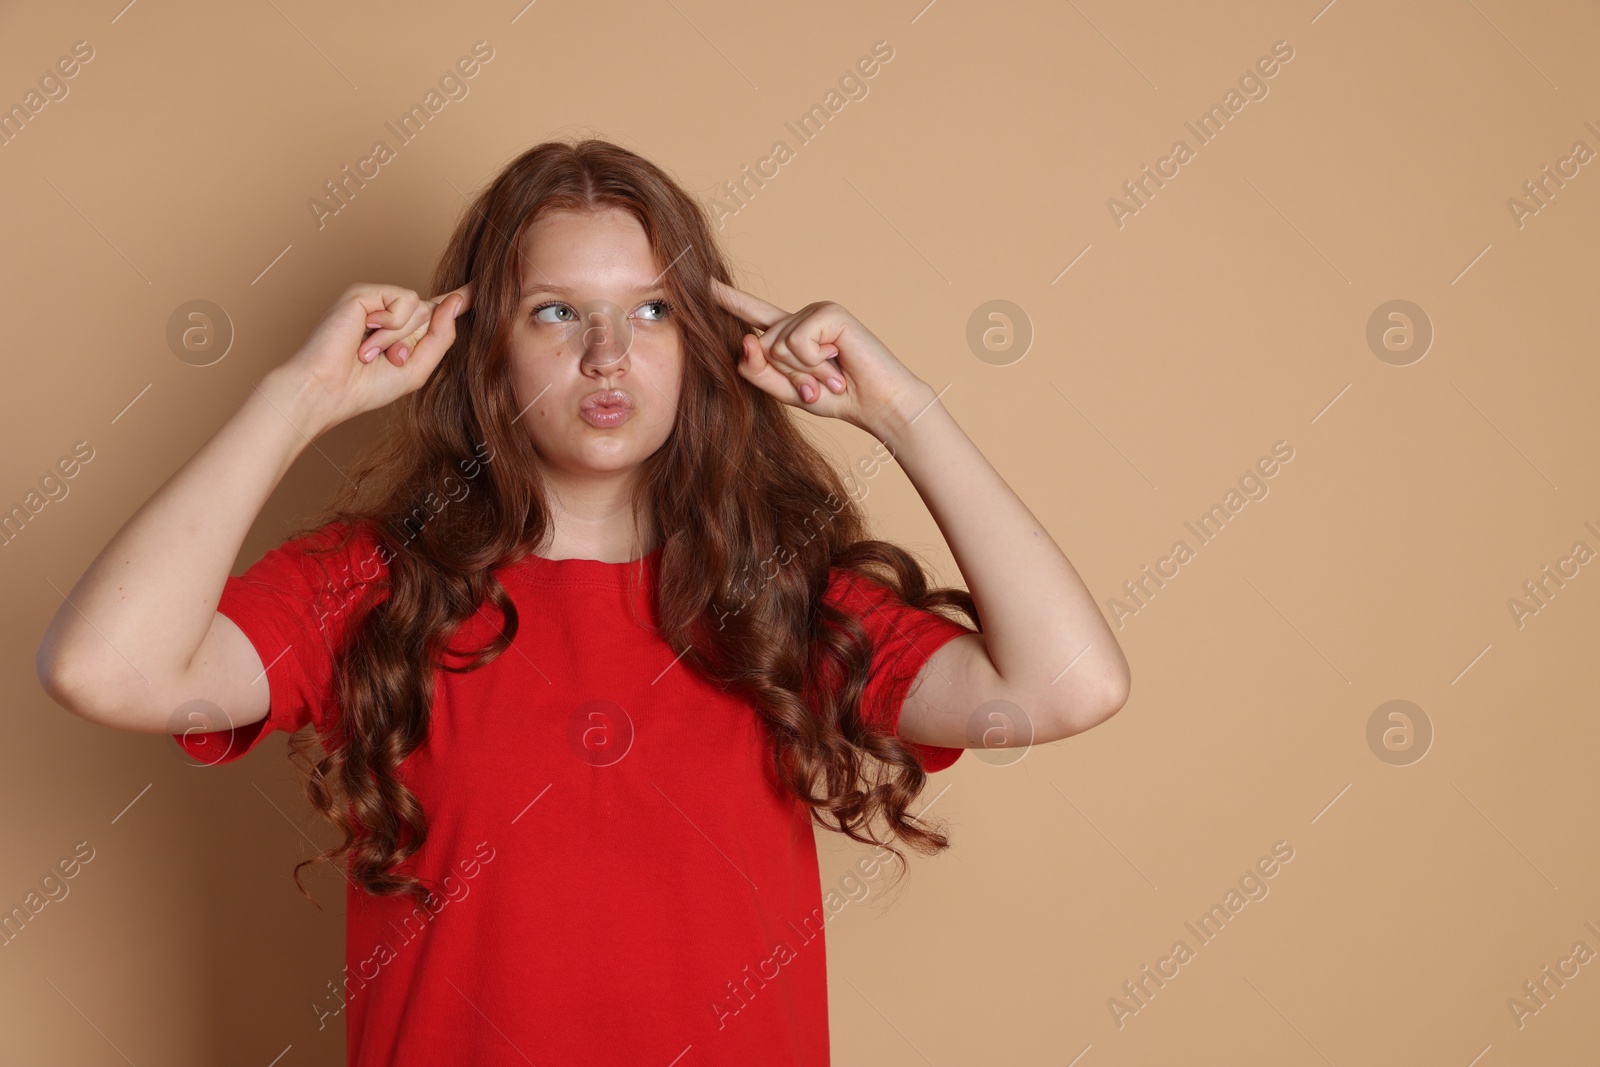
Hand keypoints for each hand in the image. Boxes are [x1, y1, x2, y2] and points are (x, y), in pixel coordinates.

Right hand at [278, 281, 473, 431]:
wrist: (329, 391)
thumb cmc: (366, 386)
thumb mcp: (418, 368)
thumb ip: (442, 337)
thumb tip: (455, 302)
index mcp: (404, 331)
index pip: (436, 310)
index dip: (459, 299)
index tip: (482, 285)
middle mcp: (391, 312)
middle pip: (432, 313)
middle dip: (415, 343)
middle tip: (385, 360)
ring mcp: (376, 300)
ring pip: (419, 307)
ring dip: (400, 338)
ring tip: (371, 352)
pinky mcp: (364, 293)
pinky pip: (402, 301)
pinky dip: (390, 326)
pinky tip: (366, 335)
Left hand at [711, 280, 929, 433]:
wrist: (879, 403)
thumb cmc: (837, 397)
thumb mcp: (788, 391)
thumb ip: (759, 372)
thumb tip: (745, 340)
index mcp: (789, 334)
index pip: (752, 313)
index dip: (728, 298)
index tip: (703, 280)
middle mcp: (799, 318)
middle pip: (761, 345)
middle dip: (789, 375)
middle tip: (822, 382)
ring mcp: (815, 312)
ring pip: (777, 345)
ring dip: (805, 371)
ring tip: (833, 374)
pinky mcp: (829, 313)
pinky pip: (798, 342)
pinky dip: (815, 362)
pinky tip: (839, 360)